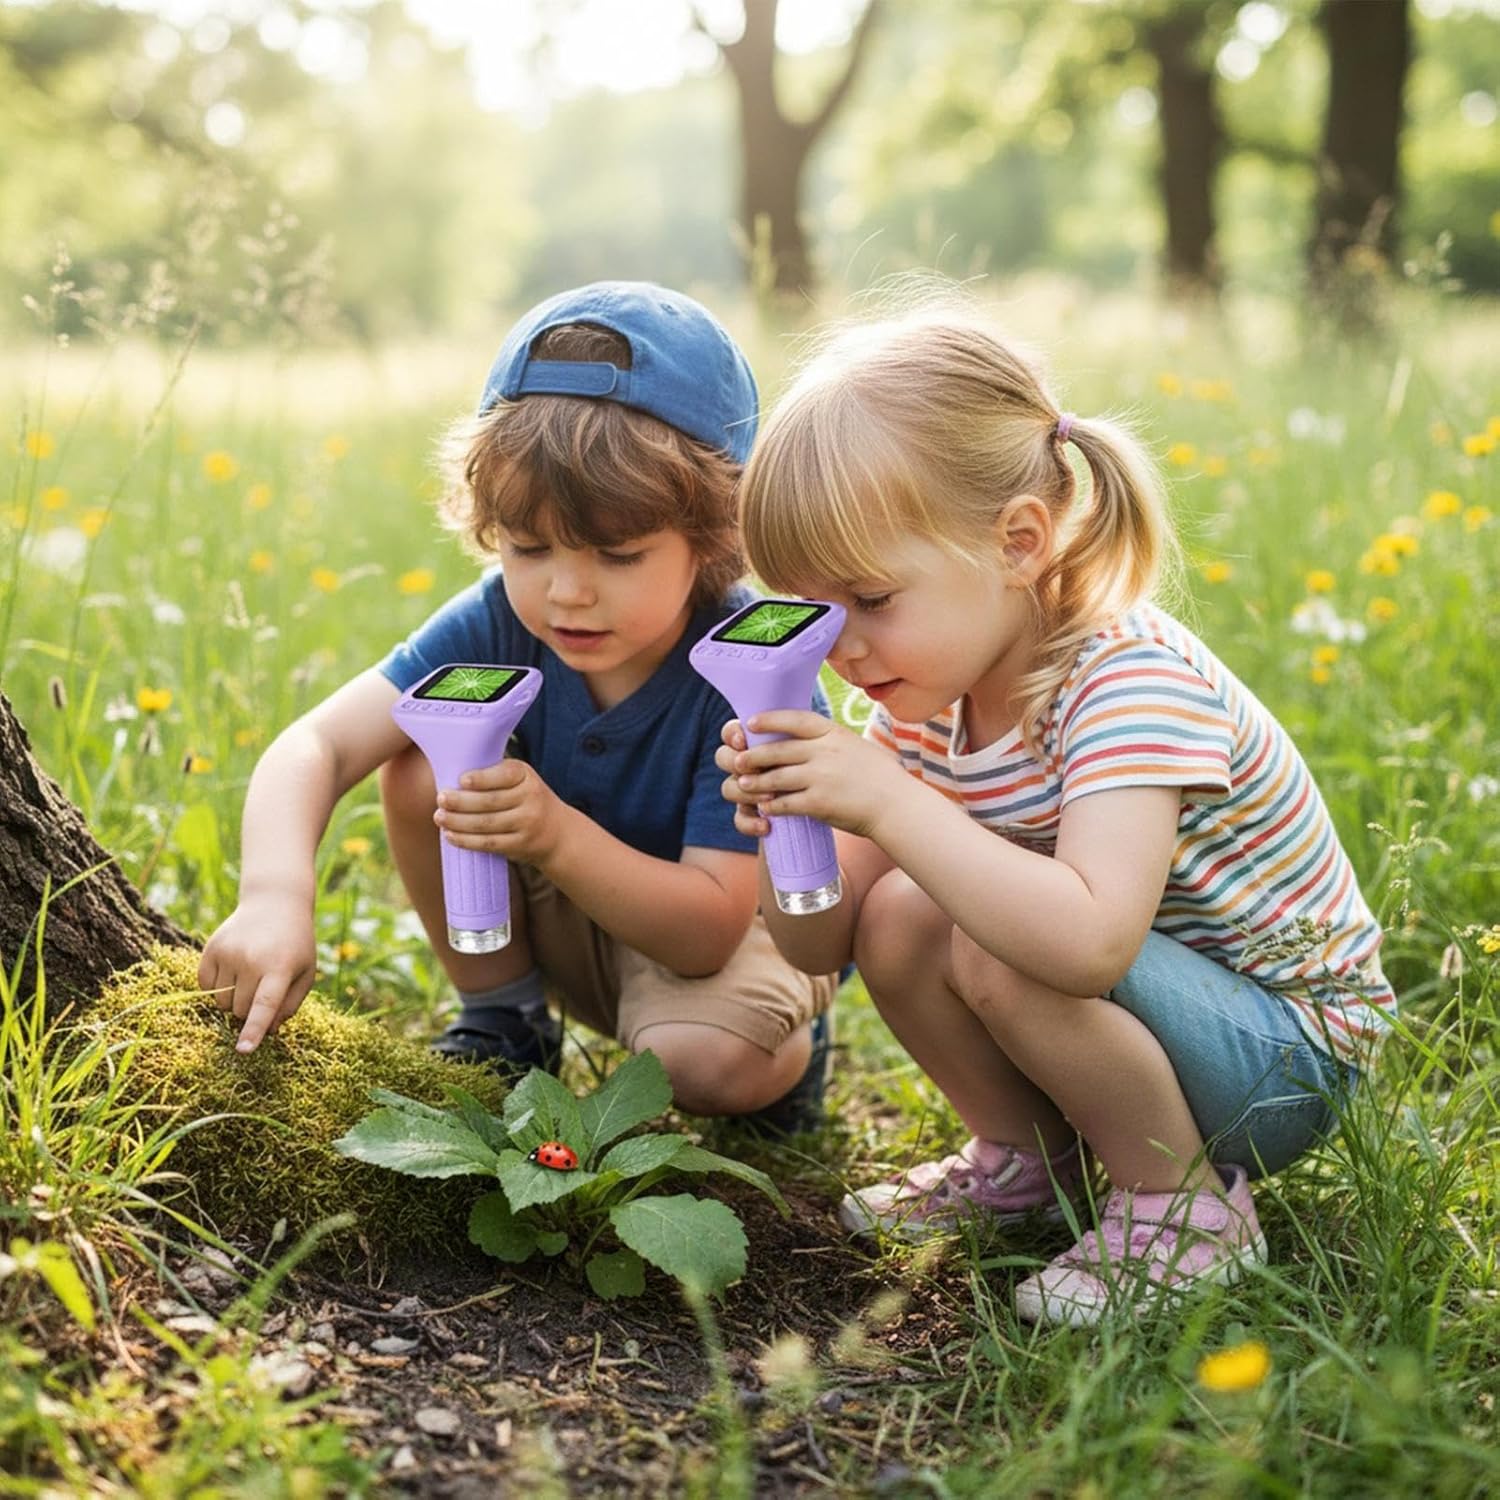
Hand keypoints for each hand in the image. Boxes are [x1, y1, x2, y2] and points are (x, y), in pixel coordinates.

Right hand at [198, 894, 316, 1055]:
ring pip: (221, 1002)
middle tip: (263, 991)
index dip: (254, 1030)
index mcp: (279, 967)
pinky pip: (206, 987)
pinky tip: (234, 970)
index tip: (243, 1050)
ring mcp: (228, 953)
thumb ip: (289, 1005)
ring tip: (251, 978)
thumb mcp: (305, 973)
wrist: (275, 904)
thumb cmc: (295, 945)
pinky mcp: (211, 949)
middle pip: (241, 1010)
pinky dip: (217, 988)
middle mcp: (251, 959)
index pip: (264, 1005)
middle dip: (250, 1012)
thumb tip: (268, 1032)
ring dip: (234, 1001)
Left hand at [434, 758, 570, 868]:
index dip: (481, 779)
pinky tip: (451, 835)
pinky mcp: (520, 844)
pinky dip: (466, 840)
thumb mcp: (520, 780)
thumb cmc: (525, 799)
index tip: (461, 780)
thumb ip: (493, 776)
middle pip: (490, 801)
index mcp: (526, 776)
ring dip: (458, 821)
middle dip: (461, 801)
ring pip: (486, 823)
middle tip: (441, 799)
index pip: (503, 775)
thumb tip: (449, 775)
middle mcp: (530, 798)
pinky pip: (489, 843)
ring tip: (440, 817)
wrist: (557, 832)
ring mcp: (527, 823)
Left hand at [714, 711, 908, 840]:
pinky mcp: (819, 802)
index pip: (794, 719)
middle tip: (738, 760)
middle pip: (778, 750)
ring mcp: (821, 776)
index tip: (750, 721)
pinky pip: (786, 802)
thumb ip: (832, 742)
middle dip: (754, 756)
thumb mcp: (857, 746)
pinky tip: (764, 808)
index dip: (769, 719)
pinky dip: (771, 805)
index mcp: (834, 733)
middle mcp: (825, 751)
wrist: (897, 806)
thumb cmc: (881, 777)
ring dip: (756, 782)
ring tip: (743, 786)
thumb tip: (807, 739)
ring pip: (776, 777)